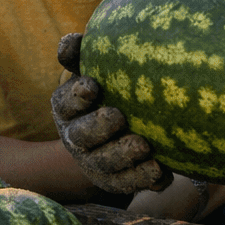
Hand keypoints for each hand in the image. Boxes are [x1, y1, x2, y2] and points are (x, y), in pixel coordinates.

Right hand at [51, 33, 172, 193]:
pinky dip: (143, 179)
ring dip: (122, 156)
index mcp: (67, 109)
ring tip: (143, 146)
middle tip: (118, 116)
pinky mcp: (116, 181)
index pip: (64, 103)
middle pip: (81, 137)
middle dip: (98, 128)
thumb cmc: (107, 88)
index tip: (92, 85)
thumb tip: (72, 41)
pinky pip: (128, 183)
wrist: (117, 131)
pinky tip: (160, 171)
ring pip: (104, 164)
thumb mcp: (93, 69)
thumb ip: (81, 55)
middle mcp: (76, 138)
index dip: (75, 96)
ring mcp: (95, 162)